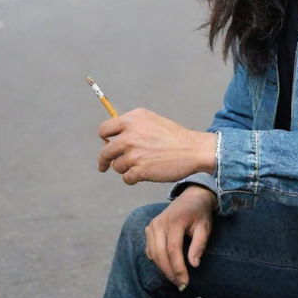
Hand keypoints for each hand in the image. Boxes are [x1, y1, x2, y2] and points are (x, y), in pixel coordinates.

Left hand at [97, 108, 216, 184]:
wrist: (193, 150)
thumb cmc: (174, 137)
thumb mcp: (152, 121)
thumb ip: (132, 126)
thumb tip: (111, 138)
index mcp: (133, 119)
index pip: (104, 129)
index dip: (104, 139)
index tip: (106, 145)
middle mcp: (130, 134)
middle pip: (105, 152)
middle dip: (104, 161)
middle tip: (104, 166)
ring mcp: (133, 153)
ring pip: (117, 166)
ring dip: (126, 168)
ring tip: (142, 165)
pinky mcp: (139, 170)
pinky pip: (126, 178)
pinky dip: (134, 178)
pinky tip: (146, 173)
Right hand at [145, 185, 216, 289]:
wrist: (193, 196)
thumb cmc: (201, 213)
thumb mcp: (205, 227)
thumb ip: (199, 245)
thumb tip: (194, 265)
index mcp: (175, 221)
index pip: (173, 250)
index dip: (178, 269)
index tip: (185, 283)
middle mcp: (160, 222)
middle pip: (160, 254)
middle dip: (170, 272)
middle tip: (181, 285)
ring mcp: (152, 225)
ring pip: (153, 254)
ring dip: (163, 269)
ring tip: (176, 278)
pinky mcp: (149, 228)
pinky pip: (150, 249)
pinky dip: (157, 260)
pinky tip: (168, 266)